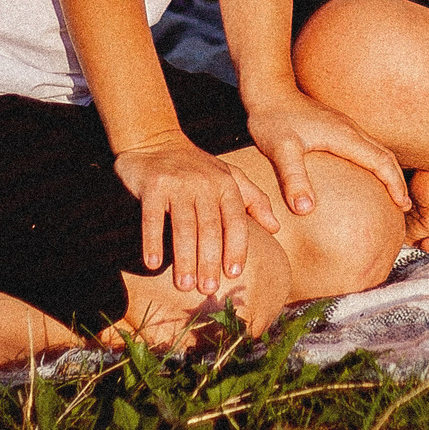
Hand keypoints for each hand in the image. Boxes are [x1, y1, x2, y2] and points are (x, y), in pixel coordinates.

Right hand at [112, 130, 282, 290]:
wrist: (156, 140)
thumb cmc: (197, 167)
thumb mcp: (229, 177)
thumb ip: (253, 200)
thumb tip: (276, 228)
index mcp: (226, 184)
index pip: (235, 220)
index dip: (236, 247)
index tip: (234, 273)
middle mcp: (205, 183)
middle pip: (210, 227)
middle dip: (209, 260)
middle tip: (208, 289)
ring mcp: (178, 183)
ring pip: (184, 226)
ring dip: (184, 257)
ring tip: (185, 284)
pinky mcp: (153, 185)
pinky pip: (152, 217)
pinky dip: (153, 241)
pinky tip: (153, 263)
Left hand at [249, 93, 412, 215]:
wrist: (268, 90)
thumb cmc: (272, 119)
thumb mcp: (279, 150)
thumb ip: (293, 178)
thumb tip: (306, 210)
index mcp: (344, 136)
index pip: (381, 161)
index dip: (395, 184)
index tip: (403, 204)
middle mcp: (350, 129)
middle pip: (386, 155)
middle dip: (398, 180)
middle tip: (403, 205)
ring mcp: (345, 126)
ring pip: (377, 150)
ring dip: (388, 171)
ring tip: (391, 194)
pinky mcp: (337, 127)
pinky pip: (366, 146)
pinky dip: (375, 163)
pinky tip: (366, 174)